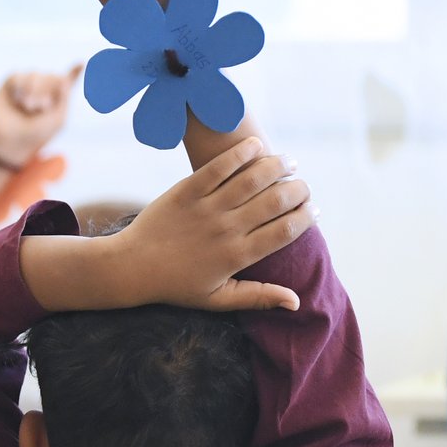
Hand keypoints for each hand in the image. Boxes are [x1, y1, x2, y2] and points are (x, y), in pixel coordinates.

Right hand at [0, 66, 79, 166]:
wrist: (8, 140)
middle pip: (54, 77)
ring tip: (28, 106)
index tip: (82, 63)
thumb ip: (65, 99)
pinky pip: (19, 76)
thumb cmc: (35, 134)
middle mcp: (44, 87)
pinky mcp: (12, 81)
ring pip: (36, 76)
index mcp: (58, 97)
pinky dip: (20, 90)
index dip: (75, 71)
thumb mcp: (57, 121)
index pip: (68, 81)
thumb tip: (64, 78)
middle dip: (47, 93)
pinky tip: (16, 100)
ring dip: (34, 92)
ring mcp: (28, 83)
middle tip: (40, 109)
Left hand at [105, 137, 312, 311]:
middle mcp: (226, 229)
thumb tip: (296, 301)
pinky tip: (256, 144)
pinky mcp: (187, 190)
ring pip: (252, 179)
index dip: (305, 218)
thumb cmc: (177, 286)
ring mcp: (207, 207)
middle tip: (303, 185)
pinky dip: (240, 153)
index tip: (314, 210)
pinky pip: (219, 166)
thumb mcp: (218, 299)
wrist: (131, 266)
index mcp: (237, 256)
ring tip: (289, 161)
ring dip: (277, 166)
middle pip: (275, 201)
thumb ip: (258, 296)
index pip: (284, 231)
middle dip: (298, 189)